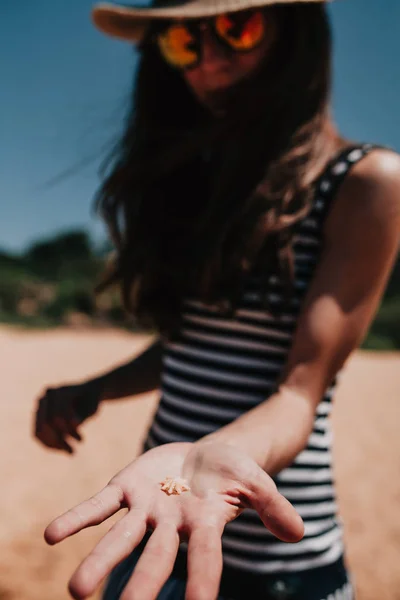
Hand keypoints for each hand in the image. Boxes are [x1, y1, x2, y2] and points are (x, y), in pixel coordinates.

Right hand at [34, 380, 101, 453]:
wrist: (87, 394)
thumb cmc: (92, 401)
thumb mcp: (91, 409)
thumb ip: (82, 416)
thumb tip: (76, 423)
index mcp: (56, 391)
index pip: (56, 416)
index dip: (67, 431)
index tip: (82, 441)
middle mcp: (44, 397)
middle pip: (45, 424)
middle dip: (58, 440)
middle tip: (73, 452)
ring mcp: (39, 407)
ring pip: (39, 431)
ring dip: (54, 445)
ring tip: (71, 452)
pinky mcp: (38, 416)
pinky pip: (38, 434)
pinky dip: (50, 444)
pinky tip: (64, 450)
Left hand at [44, 441, 303, 599]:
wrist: (205, 455)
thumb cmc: (233, 473)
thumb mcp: (256, 481)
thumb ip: (272, 506)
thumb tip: (299, 533)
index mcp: (206, 525)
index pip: (204, 559)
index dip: (200, 583)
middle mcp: (172, 525)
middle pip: (155, 559)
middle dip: (139, 586)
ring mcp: (146, 508)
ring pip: (121, 538)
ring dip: (99, 562)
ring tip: (77, 592)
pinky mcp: (126, 488)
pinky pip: (99, 505)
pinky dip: (77, 518)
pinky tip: (51, 535)